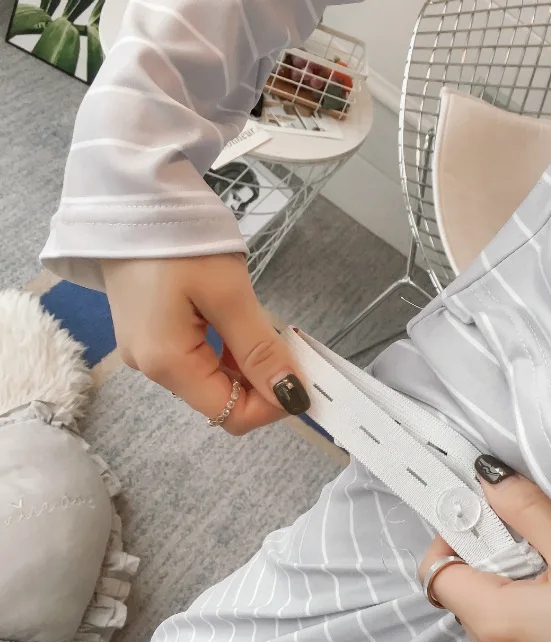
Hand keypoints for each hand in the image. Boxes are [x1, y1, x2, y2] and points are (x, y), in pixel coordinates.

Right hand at [103, 254, 309, 434]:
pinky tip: (240, 325)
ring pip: (211, 379)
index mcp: (167, 364)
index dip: (272, 405)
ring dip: (246, 365)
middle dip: (262, 383)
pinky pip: (196, 357)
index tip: (302, 375)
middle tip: (289, 346)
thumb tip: (293, 397)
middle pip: (220, 400)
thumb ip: (260, 351)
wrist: (128, 197)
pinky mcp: (150, 332)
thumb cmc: (181, 241)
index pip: (231, 416)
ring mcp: (147, 351)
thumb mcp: (229, 296)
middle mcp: (152, 368)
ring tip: (266, 330)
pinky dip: (226, 350)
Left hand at [418, 456, 550, 641]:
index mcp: (496, 624)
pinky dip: (531, 637)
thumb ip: (526, 508)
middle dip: (493, 570)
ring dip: (515, 604)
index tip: (483, 523)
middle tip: (543, 555)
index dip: (453, 541)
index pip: (437, 573)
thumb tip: (487, 477)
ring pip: (493, 628)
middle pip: (468, 598)